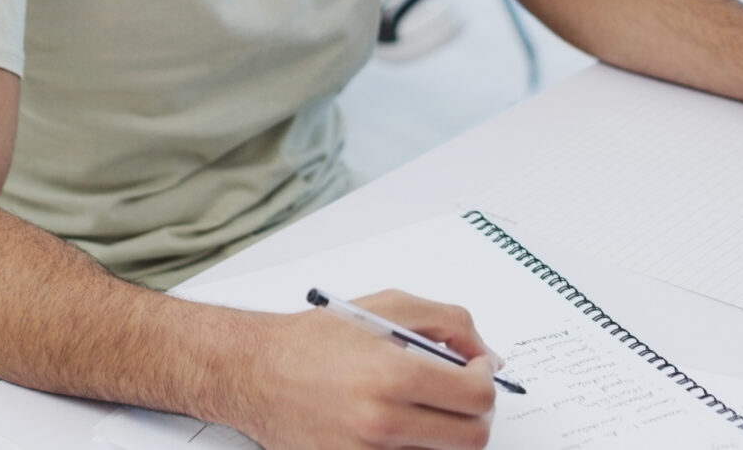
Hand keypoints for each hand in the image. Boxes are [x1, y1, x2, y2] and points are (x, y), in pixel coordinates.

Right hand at [232, 290, 498, 449]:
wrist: (255, 373)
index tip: (476, 371)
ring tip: (419, 407)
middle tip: (459, 394)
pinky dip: (413, 448)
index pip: (478, 398)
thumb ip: (448, 323)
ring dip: (442, 433)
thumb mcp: (386, 307)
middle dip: (475, 414)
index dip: (487, 382)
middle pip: (471, 439)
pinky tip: (399, 427)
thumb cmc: (314, 340)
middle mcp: (381, 423)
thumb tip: (487, 356)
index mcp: (392, 377)